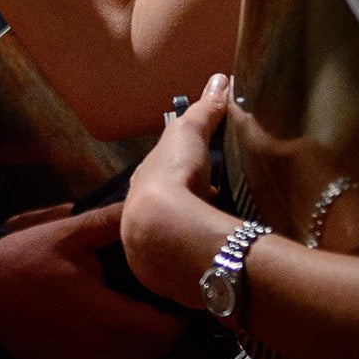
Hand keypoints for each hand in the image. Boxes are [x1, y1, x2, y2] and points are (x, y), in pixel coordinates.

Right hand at [0, 202, 184, 358]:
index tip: (174, 297)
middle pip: (151, 355)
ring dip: (144, 351)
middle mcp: (91, 345)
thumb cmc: (25, 256)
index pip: (158, 332)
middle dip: (164, 334)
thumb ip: (110, 223)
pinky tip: (114, 338)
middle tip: (162, 307)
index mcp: (97, 310)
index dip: (175, 319)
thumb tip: (148, 208)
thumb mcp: (68, 232)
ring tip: (141, 322)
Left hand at [122, 73, 236, 305]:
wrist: (165, 231)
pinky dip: (195, 266)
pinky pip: (181, 271)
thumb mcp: (191, 135)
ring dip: (186, 242)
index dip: (178, 177)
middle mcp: (138, 219)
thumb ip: (205, 109)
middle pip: (163, 214)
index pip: (159, 179)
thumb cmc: (174, 176)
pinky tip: (213, 267)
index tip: (201, 179)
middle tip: (212, 211)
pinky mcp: (164, 281)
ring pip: (169, 244)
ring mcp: (149, 253)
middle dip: (182, 212)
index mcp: (143, 186)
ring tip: (215, 241)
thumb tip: (221, 77)